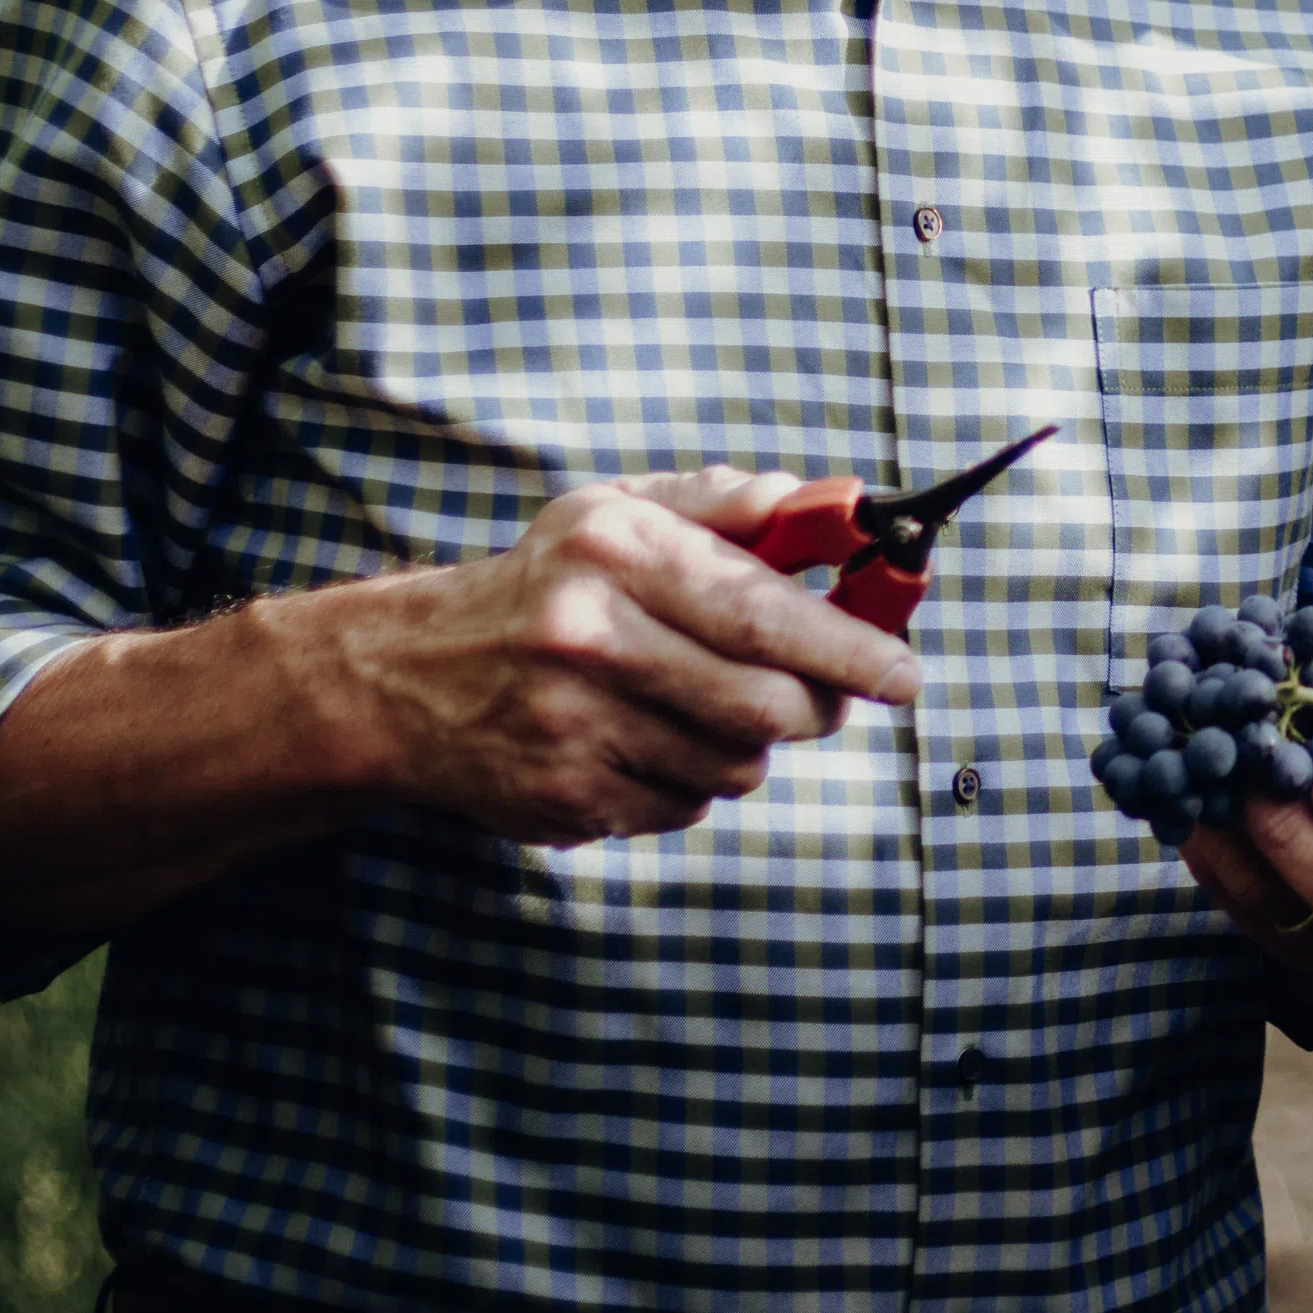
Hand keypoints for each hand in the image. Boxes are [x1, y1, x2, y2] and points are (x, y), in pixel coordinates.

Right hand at [321, 467, 922, 844]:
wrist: (407, 676)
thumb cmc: (547, 583)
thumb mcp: (622, 513)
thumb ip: (730, 504)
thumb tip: (834, 506)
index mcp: (614, 554)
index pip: (762, 612)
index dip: (849, 647)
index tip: (906, 673)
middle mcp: (589, 640)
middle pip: (765, 705)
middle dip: (817, 705)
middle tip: (820, 694)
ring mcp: (571, 729)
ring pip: (735, 765)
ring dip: (749, 744)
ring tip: (703, 705)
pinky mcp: (562, 801)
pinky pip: (685, 807)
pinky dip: (693, 781)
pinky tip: (647, 741)